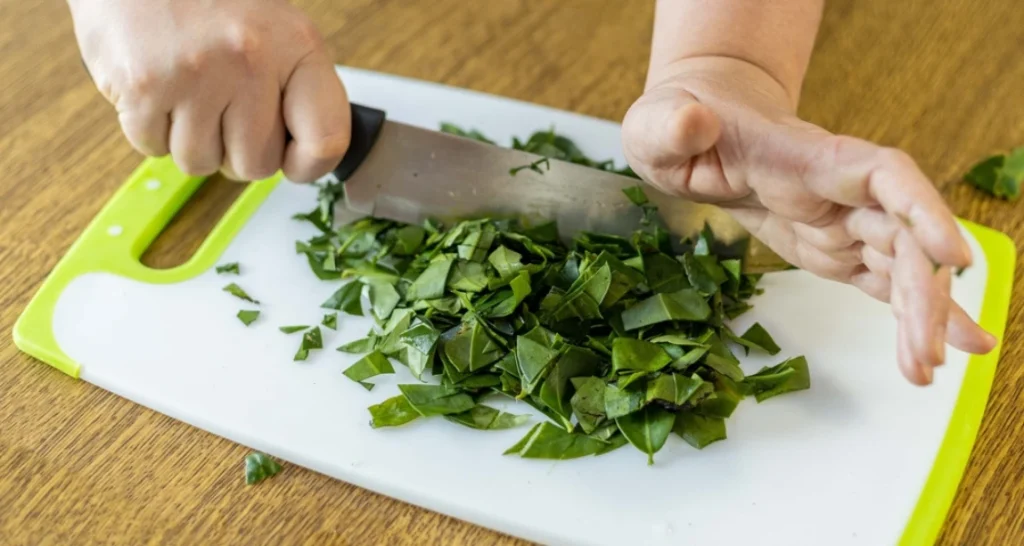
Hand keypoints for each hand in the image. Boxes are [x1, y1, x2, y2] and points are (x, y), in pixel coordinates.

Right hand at [68, 0, 349, 181]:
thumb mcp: (276, 29)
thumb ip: (296, 89)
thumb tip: (302, 156)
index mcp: (297, 46)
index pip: (325, 141)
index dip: (309, 165)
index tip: (294, 161)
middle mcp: (250, 61)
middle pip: (256, 165)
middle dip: (236, 150)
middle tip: (222, 109)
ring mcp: (195, 75)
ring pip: (201, 163)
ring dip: (191, 140)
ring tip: (187, 90)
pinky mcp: (143, 86)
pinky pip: (153, 148)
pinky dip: (152, 128)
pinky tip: (158, 86)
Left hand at [622, 56, 996, 384]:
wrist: (696, 127)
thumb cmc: (678, 123)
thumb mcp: (657, 123)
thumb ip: (671, 125)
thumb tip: (692, 123)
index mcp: (803, 157)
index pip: (880, 174)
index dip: (922, 210)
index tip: (951, 255)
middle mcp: (837, 189)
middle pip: (899, 236)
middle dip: (920, 294)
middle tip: (926, 357)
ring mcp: (839, 220)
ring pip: (897, 265)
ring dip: (918, 316)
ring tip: (928, 371)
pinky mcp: (831, 247)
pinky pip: (877, 281)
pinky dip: (901, 316)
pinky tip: (922, 355)